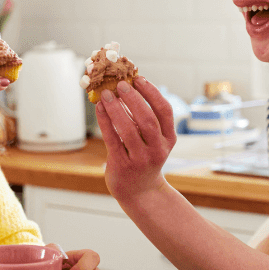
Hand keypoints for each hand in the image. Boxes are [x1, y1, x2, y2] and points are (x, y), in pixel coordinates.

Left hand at [94, 77, 176, 202]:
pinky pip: (112, 139)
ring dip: (116, 108)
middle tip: (120, 84)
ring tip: (106, 94)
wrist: (139, 191)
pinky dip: (105, 121)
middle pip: (148, 119)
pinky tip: (99, 108)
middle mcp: (158, 149)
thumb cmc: (144, 158)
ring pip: (129, 129)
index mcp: (168, 139)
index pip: (165, 111)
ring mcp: (140, 159)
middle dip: (134, 99)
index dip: (152, 93)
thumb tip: (127, 87)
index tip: (139, 79)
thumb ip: (145, 118)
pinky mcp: (122, 165)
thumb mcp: (153, 140)